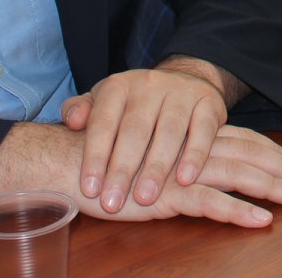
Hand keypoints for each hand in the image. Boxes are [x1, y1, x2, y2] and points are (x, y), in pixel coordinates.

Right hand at [0, 121, 281, 228]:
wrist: (66, 163)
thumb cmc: (108, 163)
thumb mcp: (151, 159)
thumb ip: (177, 159)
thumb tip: (207, 174)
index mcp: (192, 139)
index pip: (246, 141)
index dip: (277, 155)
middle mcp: (192, 149)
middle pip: (251, 155)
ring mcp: (180, 170)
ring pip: (238, 175)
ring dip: (273, 187)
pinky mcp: (164, 193)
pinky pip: (209, 203)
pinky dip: (238, 211)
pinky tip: (260, 219)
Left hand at [58, 61, 237, 212]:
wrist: (184, 79)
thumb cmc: (134, 105)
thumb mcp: (103, 102)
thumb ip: (79, 110)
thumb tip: (72, 121)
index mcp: (118, 86)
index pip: (103, 122)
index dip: (95, 156)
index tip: (89, 189)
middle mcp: (149, 85)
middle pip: (135, 130)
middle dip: (122, 170)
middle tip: (113, 203)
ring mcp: (182, 91)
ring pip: (169, 131)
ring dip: (157, 168)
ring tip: (145, 198)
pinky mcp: (209, 102)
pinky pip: (203, 130)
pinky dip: (195, 156)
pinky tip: (185, 180)